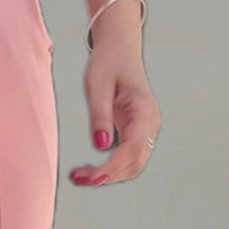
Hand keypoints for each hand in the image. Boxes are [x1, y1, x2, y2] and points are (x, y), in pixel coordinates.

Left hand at [69, 39, 159, 185]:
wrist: (119, 49)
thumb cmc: (109, 62)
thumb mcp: (97, 85)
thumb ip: (99, 115)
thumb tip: (101, 146)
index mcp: (144, 111)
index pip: (132, 149)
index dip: (113, 167)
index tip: (93, 178)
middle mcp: (150, 124)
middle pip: (134, 163)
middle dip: (108, 175)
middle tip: (78, 178)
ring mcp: (145, 129)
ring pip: (132, 163)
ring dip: (108, 174)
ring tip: (80, 175)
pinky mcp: (136, 131)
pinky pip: (126, 155)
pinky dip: (110, 166)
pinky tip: (91, 167)